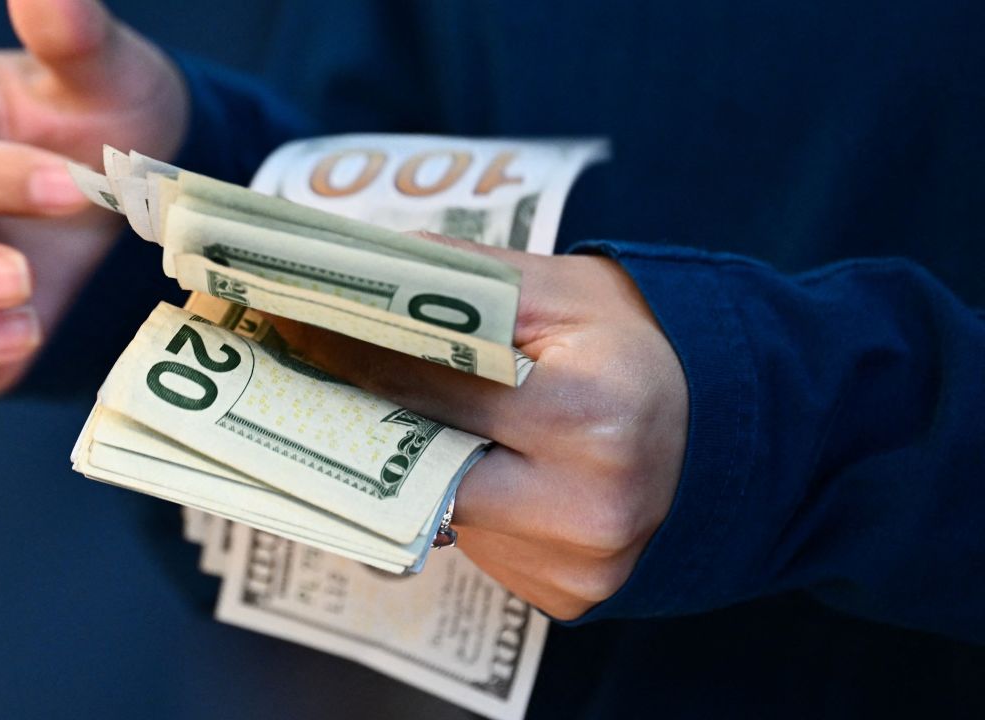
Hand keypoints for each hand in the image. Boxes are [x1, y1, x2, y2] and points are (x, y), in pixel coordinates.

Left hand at [273, 238, 688, 619]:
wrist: (710, 434)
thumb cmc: (629, 350)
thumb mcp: (564, 291)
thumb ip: (464, 281)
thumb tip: (357, 273)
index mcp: (595, 416)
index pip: (435, 383)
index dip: (353, 350)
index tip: (292, 324)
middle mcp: (590, 508)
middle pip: (421, 461)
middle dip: (354, 413)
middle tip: (293, 372)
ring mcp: (579, 567)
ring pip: (437, 512)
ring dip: (397, 463)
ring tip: (362, 411)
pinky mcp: (566, 596)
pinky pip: (474, 546)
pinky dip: (451, 504)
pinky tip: (454, 466)